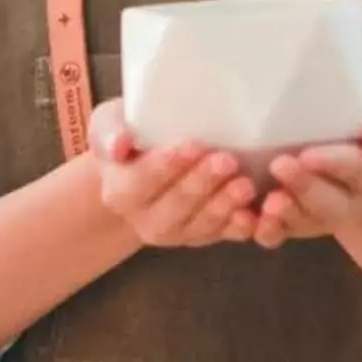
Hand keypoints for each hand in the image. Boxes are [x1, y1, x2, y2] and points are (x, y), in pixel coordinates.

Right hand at [86, 100, 256, 247]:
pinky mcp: (202, 236)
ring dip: (224, 206)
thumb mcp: (108, 125)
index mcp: (120, 193)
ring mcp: (176, 233)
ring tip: (246, 185)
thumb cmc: (129, 137)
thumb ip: (110, 131)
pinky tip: (253, 215)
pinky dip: (238, 227)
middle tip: (228, 160)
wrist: (140, 168)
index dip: (168, 165)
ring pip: (201, 225)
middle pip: (176, 205)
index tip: (193, 145)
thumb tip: (120, 143)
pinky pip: (221, 236)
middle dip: (203, 183)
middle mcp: (145, 220)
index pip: (144, 180)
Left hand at [252, 95, 361, 249]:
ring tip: (266, 202)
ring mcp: (318, 217)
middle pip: (327, 203)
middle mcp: (348, 203)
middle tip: (279, 165)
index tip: (309, 154)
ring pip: (300, 222)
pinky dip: (263, 229)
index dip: (334, 163)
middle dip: (303, 187)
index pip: (356, 168)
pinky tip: (243, 217)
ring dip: (281, 215)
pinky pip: (278, 235)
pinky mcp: (292, 224)